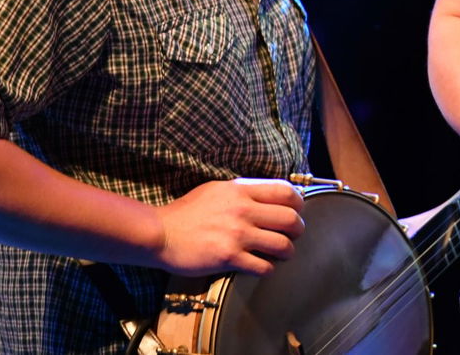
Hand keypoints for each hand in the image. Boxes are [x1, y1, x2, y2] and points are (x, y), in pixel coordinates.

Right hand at [153, 178, 305, 275]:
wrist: (160, 233)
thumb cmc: (186, 212)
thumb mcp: (216, 190)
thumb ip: (243, 192)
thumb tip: (268, 196)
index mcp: (241, 190)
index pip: (285, 192)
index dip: (298, 203)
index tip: (297, 211)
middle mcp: (243, 210)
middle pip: (290, 219)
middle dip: (298, 229)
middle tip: (294, 235)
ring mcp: (236, 234)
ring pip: (282, 244)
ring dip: (287, 251)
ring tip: (282, 253)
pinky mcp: (228, 257)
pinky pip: (263, 266)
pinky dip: (268, 268)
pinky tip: (263, 266)